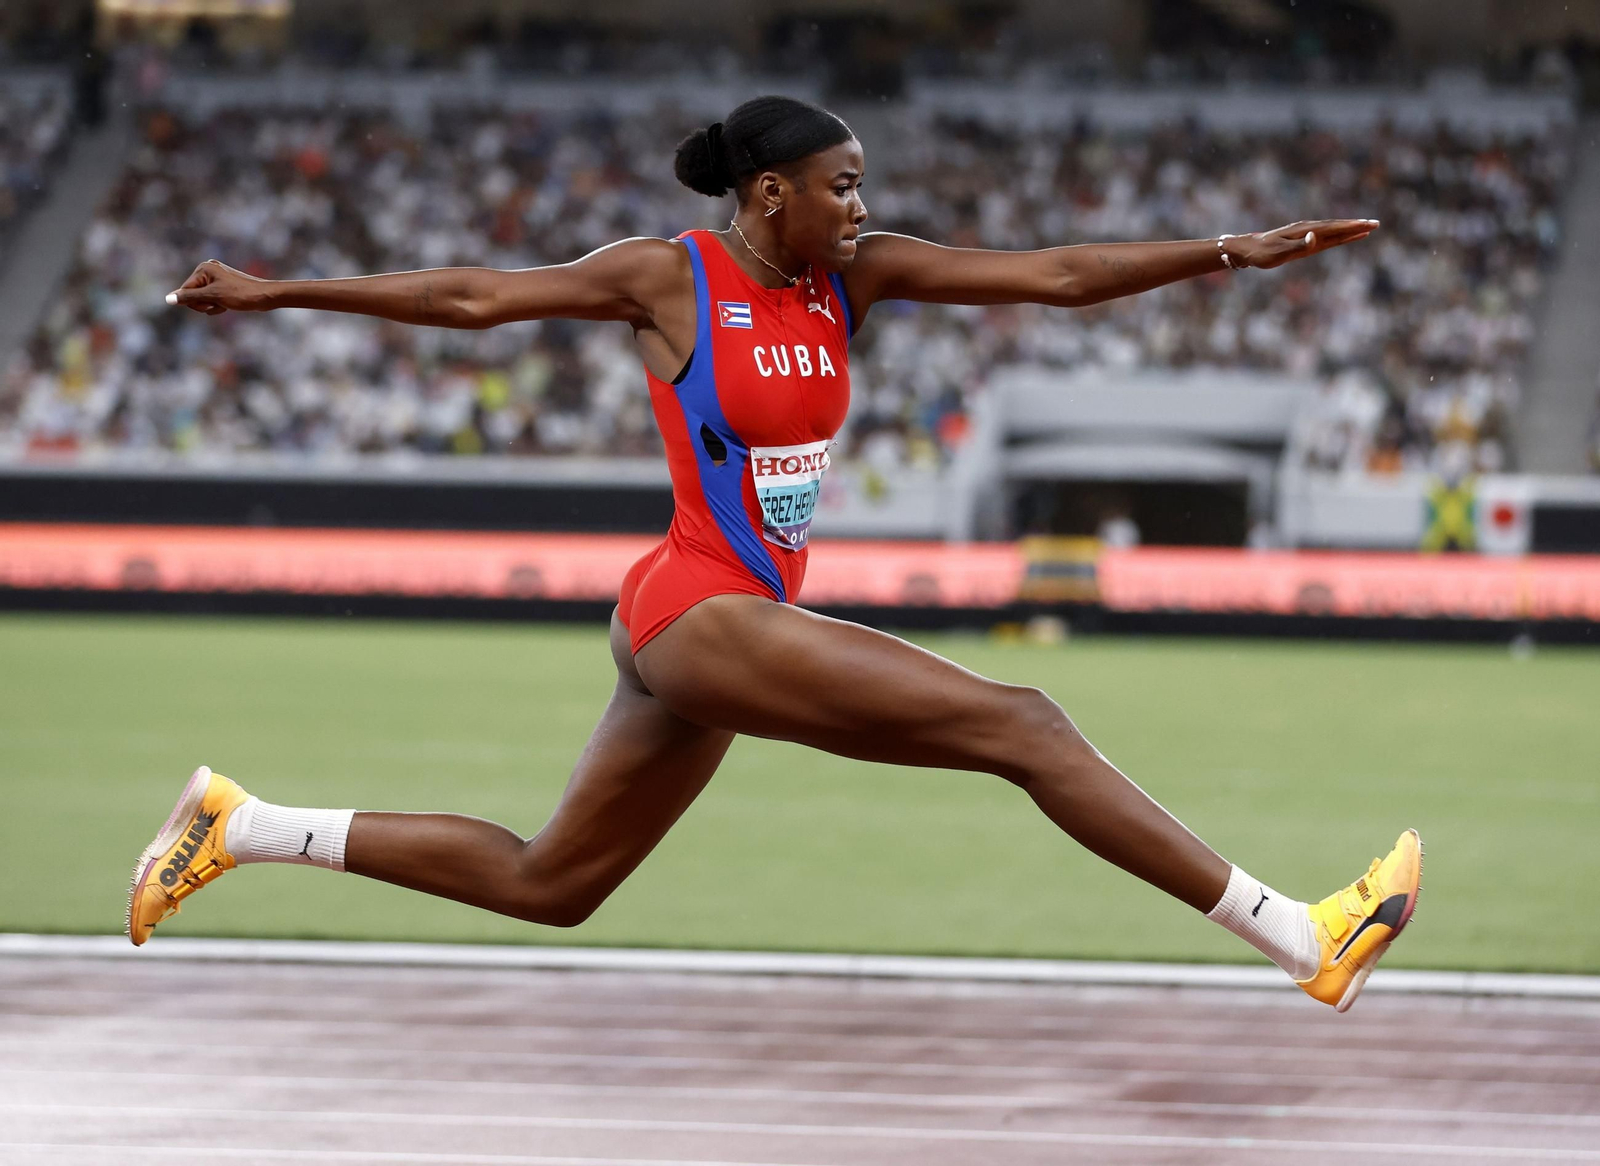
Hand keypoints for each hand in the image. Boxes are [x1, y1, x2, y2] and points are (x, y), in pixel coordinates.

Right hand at [165, 260, 271, 314]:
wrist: (265, 297)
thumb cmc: (240, 294)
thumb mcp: (213, 297)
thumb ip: (189, 297)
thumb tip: (167, 299)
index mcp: (203, 268)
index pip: (185, 290)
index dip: (195, 302)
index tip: (210, 304)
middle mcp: (208, 269)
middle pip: (193, 294)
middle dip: (204, 304)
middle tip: (219, 303)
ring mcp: (217, 277)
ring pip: (203, 299)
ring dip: (212, 306)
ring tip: (226, 303)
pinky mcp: (224, 285)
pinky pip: (213, 299)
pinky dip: (218, 305)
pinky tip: (229, 305)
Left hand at [1224, 219, 1379, 269]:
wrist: (1248, 249)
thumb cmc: (1262, 254)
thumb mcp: (1279, 253)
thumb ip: (1298, 246)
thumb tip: (1315, 237)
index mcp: (1305, 231)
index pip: (1333, 228)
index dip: (1351, 227)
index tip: (1368, 225)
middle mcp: (1308, 230)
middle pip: (1337, 226)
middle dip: (1356, 225)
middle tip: (1376, 224)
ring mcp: (1307, 234)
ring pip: (1333, 230)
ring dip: (1350, 229)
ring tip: (1367, 228)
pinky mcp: (1304, 240)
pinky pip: (1326, 236)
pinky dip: (1339, 235)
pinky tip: (1346, 236)